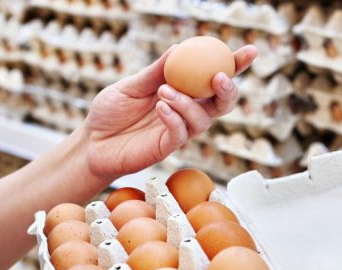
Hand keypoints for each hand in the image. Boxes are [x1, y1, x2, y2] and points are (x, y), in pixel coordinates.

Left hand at [83, 45, 256, 179]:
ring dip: (189, 102)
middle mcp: (186, 113)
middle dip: (228, 90)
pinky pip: (180, 134)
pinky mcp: (166, 148)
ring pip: (203, 120)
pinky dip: (175, 118)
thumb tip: (180, 49)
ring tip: (164, 91)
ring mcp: (178, 131)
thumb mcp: (132, 84)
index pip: (213, 79)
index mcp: (183, 92)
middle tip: (219, 77)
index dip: (235, 67)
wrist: (91, 141)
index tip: (249, 53)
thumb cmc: (111, 111)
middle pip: (221, 104)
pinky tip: (161, 107)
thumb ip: (156, 71)